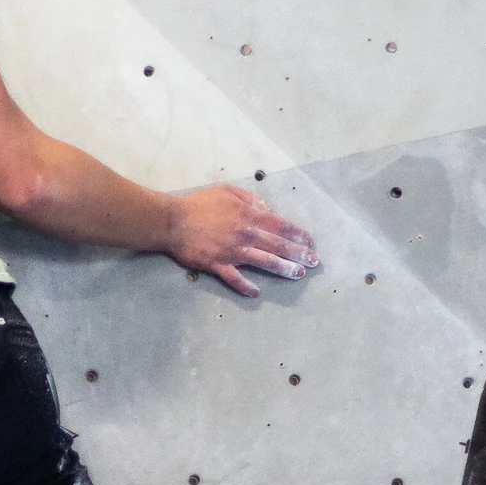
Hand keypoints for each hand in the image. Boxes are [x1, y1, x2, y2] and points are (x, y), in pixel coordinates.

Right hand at [166, 186, 319, 299]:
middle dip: (299, 254)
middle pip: (278, 245)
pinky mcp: (217, 265)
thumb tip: (267, 209)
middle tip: (313, 262)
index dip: (298, 234)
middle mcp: (245, 233)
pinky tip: (256, 292)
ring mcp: (232, 251)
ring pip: (264, 261)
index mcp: (249, 214)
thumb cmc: (198, 204)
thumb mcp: (227, 191)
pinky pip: (235, 278)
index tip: (311, 242)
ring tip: (297, 275)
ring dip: (283, 269)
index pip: (281, 225)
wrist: (171, 220)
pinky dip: (246, 286)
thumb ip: (250, 199)